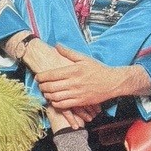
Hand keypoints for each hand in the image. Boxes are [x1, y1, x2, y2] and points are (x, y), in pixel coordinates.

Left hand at [27, 40, 150, 109]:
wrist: (112, 82)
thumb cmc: (98, 69)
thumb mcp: (84, 58)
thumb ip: (69, 53)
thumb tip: (56, 45)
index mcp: (73, 70)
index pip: (52, 74)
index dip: (42, 76)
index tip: (38, 76)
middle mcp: (74, 83)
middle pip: (51, 87)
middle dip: (42, 86)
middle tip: (40, 85)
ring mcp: (77, 93)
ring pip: (56, 97)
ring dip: (47, 95)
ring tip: (45, 92)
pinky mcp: (81, 102)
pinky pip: (64, 105)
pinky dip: (56, 103)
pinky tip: (54, 100)